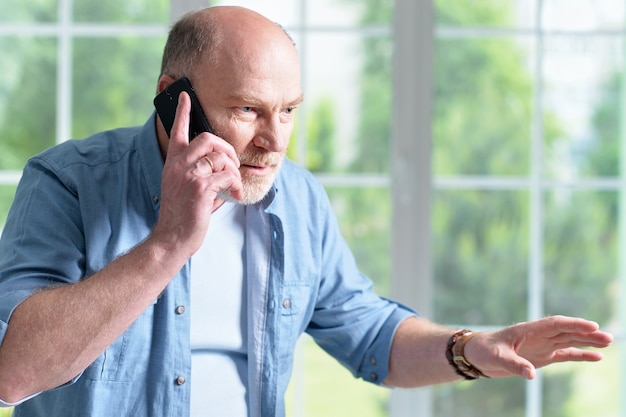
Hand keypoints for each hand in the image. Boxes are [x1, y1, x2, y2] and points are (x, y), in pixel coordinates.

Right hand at [152, 91, 242, 257]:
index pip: (177, 129)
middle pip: (208, 138)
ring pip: (221, 157)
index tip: (186, 95)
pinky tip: (233, 194)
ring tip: (233, 185)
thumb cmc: (183, 214)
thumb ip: (202, 172)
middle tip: (233, 164)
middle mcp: (179, 164)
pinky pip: (227, 175)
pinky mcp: (200, 187)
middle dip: (228, 148)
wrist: (172, 237)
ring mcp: (189, 174)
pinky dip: (235, 184)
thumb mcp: (186, 187)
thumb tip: (225, 169)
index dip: (182, 110)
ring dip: (234, 171)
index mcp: (174, 161)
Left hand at [465, 315, 613, 379]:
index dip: (573, 324)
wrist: (477, 354)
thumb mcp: (497, 357)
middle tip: (608, 336)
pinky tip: (596, 356)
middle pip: (567, 331)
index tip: (591, 325)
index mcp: (528, 330)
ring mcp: (542, 345)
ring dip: (587, 341)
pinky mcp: (542, 356)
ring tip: (608, 342)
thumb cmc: (484, 350)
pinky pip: (565, 354)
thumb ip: (514, 364)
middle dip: (587, 333)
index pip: (555, 324)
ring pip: (569, 340)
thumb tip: (531, 374)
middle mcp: (538, 335)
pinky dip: (580, 355)